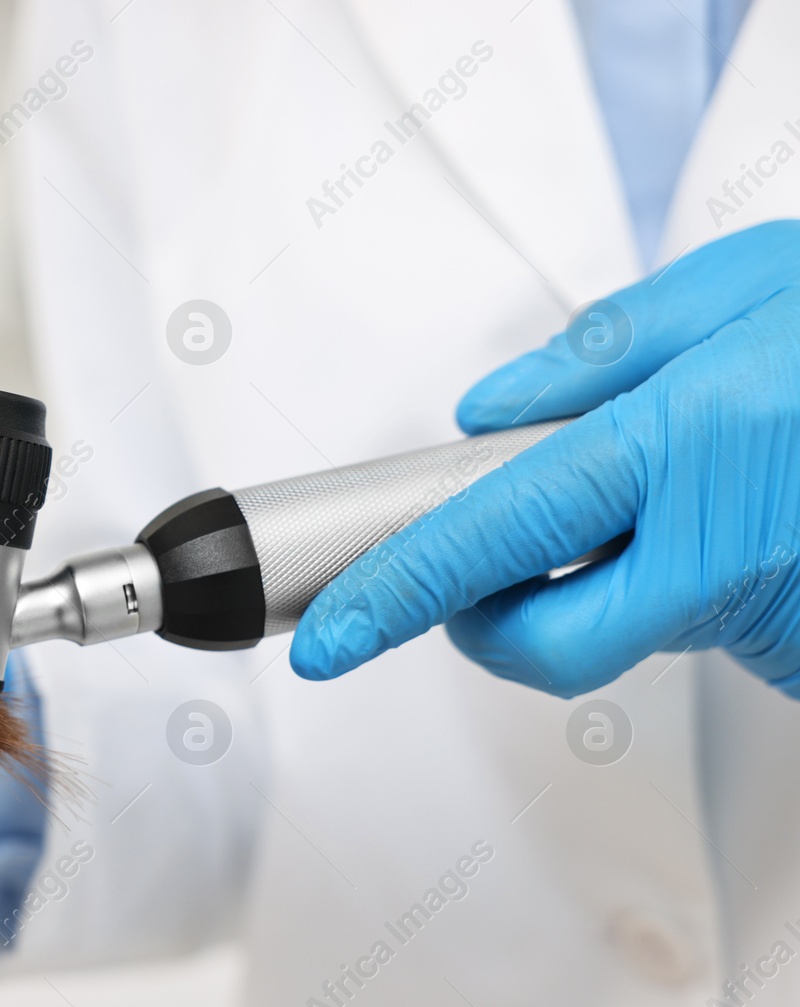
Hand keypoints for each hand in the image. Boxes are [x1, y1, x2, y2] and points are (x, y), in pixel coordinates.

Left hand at [291, 220, 799, 698]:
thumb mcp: (756, 287)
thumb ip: (607, 352)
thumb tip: (490, 417)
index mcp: (691, 440)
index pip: (492, 541)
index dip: (395, 598)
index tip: (328, 638)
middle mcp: (727, 542)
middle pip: (549, 643)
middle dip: (496, 621)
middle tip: (496, 563)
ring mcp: (773, 606)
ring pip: (630, 629)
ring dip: (614, 577)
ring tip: (681, 485)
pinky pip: (704, 623)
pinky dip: (691, 578)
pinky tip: (753, 510)